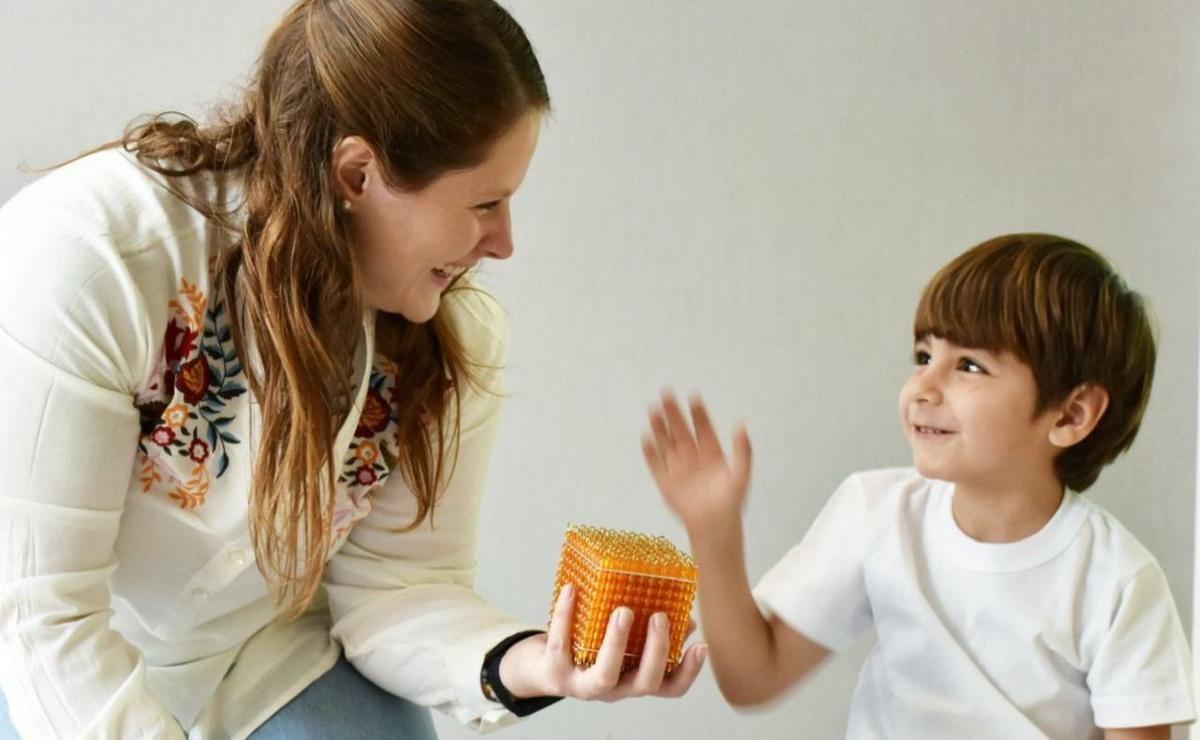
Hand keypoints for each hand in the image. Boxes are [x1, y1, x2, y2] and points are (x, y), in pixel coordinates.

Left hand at [499, 583, 706, 700]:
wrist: (543, 668)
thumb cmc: (591, 651)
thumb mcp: (623, 647)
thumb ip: (652, 634)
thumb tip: (686, 618)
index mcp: (634, 680)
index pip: (670, 687)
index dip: (689, 671)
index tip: (701, 645)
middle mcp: (614, 689)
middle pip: (644, 683)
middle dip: (655, 651)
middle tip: (659, 617)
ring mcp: (583, 685)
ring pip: (604, 675)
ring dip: (616, 642)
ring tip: (624, 610)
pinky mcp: (555, 672)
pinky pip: (561, 645)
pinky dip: (565, 616)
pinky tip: (571, 589)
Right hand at [642, 391, 751, 533]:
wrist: (715, 526)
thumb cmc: (731, 503)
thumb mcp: (741, 474)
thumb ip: (743, 450)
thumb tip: (741, 425)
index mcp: (711, 453)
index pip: (703, 428)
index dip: (698, 413)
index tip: (694, 397)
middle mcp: (693, 457)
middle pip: (680, 430)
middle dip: (673, 412)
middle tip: (666, 393)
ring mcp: (678, 468)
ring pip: (666, 442)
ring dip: (659, 427)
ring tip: (653, 409)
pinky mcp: (666, 482)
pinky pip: (656, 464)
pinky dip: (650, 452)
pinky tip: (646, 438)